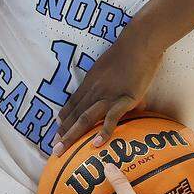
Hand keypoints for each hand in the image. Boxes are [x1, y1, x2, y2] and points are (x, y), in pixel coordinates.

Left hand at [53, 24, 162, 154]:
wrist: (139, 43)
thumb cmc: (128, 51)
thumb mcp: (110, 66)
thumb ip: (111, 82)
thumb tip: (120, 97)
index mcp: (90, 82)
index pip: (73, 103)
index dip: (64, 119)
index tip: (57, 132)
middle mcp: (95, 90)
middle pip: (75, 114)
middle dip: (64, 132)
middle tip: (54, 150)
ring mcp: (109, 95)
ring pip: (86, 117)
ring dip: (73, 135)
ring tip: (64, 150)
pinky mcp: (124, 99)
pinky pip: (111, 118)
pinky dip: (103, 131)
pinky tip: (96, 145)